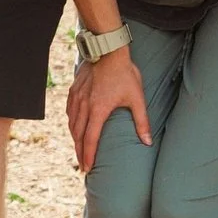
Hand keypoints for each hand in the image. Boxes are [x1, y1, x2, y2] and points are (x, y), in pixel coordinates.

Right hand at [66, 49, 150, 174]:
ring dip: (74, 139)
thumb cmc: (124, 74)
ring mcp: (77, 97)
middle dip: (79, 152)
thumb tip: (147, 142)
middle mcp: (84, 105)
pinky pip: (69, 110)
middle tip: (82, 166)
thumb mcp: (136, 98)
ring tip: (78, 149)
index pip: (91, 139)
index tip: (88, 168)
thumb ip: (142, 121)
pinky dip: (71, 122)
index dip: (88, 156)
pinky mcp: (74, 89)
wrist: (107, 50)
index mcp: (98, 110)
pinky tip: (74, 126)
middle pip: (78, 135)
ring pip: (72, 123)